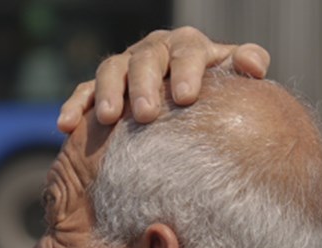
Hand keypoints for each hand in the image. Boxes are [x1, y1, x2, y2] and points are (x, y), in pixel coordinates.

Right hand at [57, 26, 269, 132]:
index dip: (186, 70)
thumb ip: (246, 65)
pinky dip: (75, 106)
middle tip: (148, 114)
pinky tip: (66, 126)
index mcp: (187, 46)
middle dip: (145, 85)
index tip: (186, 97)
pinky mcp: (98, 87)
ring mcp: (124, 67)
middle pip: (146, 60)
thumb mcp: (232, 79)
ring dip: (108, 93)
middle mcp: (153, 51)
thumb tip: (256, 67)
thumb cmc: (213, 93)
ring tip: (109, 119)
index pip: (187, 51)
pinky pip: (83, 92)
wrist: (185, 104)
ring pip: (111, 71)